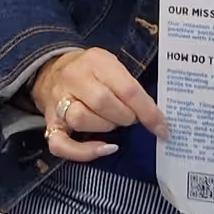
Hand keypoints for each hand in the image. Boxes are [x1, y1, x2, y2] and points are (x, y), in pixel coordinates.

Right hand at [30, 47, 167, 163]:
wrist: (52, 70)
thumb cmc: (92, 72)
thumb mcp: (112, 67)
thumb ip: (130, 87)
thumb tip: (156, 119)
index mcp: (96, 61)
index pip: (127, 89)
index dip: (148, 112)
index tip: (163, 129)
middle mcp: (74, 77)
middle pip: (103, 103)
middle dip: (125, 117)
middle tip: (130, 118)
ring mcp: (59, 100)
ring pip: (82, 119)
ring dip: (106, 128)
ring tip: (112, 123)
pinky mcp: (50, 122)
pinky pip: (61, 144)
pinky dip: (84, 152)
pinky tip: (103, 148)